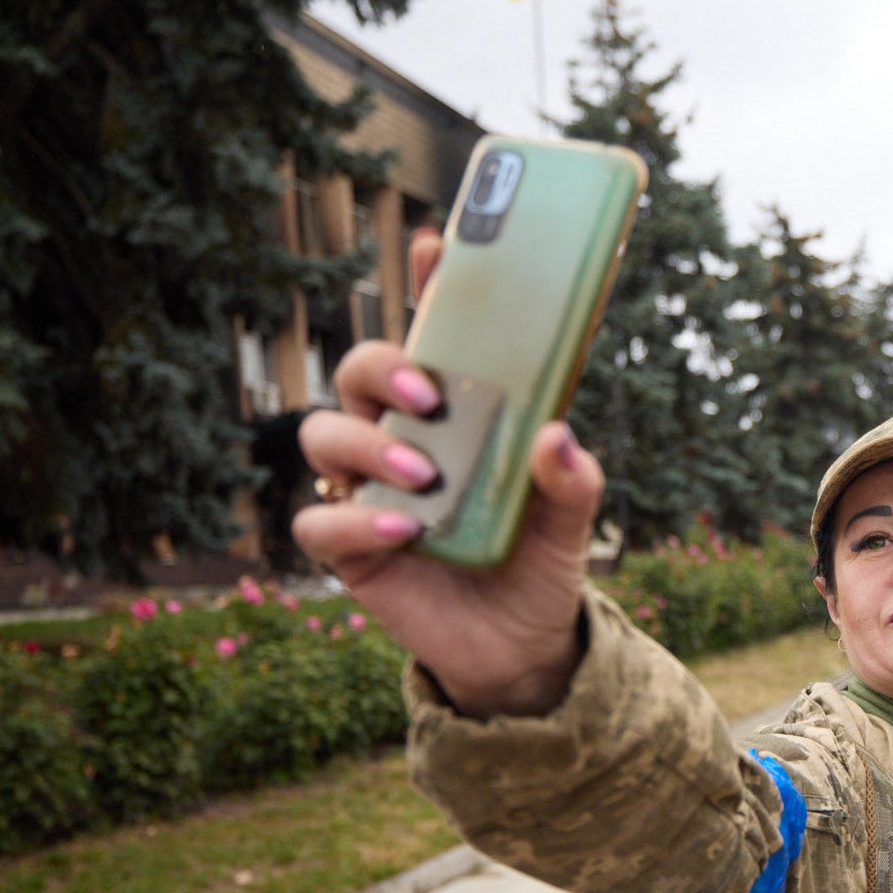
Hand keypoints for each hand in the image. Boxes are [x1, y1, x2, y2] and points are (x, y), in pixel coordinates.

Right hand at [293, 231, 602, 718]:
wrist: (521, 647)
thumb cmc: (538, 563)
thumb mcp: (571, 520)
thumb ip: (572, 478)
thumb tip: (557, 434)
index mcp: (455, 415)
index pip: (433, 336)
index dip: (427, 286)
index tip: (436, 244)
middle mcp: (401, 439)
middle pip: (359, 370)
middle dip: (384, 367)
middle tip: (429, 394)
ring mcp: (367, 489)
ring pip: (324, 435)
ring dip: (367, 445)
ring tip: (425, 476)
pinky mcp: (351, 549)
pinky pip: (319, 522)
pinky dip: (355, 520)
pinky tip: (405, 529)